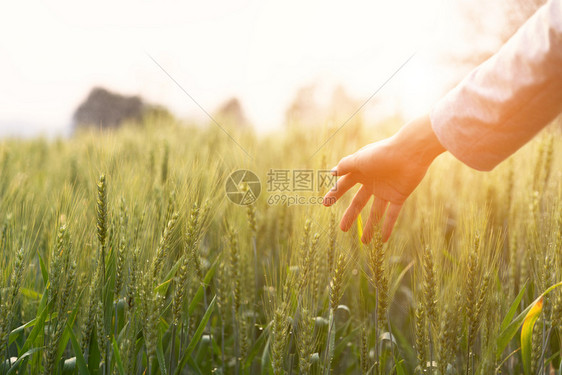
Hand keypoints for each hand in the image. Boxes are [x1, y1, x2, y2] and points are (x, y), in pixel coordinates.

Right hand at [323, 114, 444, 242]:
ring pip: (375, 212)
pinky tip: (382, 240)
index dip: (334, 194)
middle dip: (350, 215)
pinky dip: (387, 227)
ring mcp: (386, 190)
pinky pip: (392, 215)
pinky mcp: (399, 196)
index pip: (344, 185)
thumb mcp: (359, 159)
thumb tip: (332, 172)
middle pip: (359, 202)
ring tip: (364, 242)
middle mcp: (372, 182)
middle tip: (342, 229)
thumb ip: (345, 166)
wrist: (410, 152)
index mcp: (361, 171)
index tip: (325, 204)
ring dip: (369, 227)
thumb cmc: (382, 153)